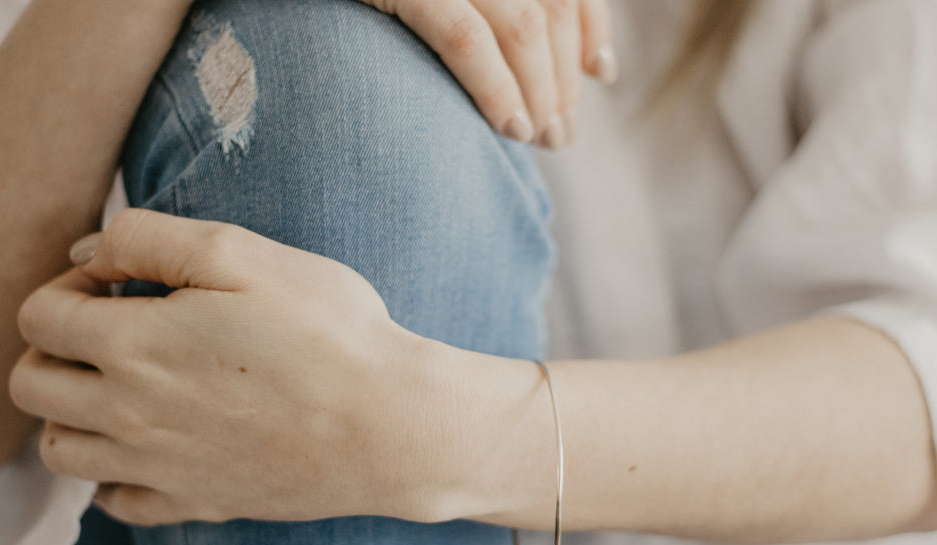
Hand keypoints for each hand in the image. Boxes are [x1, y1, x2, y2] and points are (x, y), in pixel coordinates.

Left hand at [9, 209, 438, 525]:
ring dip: (70, 411)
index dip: (69, 285)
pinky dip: (111, 474)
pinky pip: (115, 502)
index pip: (40, 316)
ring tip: (120, 386)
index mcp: (135, 344)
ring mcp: (159, 467)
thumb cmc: (329, 331)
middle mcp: (130, 413)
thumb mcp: (243, 254)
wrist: (389, 425)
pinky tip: (150, 444)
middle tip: (110, 328)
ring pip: (60, 450)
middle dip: (52, 346)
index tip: (120, 281)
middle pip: (32, 384)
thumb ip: (149, 238)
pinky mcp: (195, 502)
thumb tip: (86, 252)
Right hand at [361, 0, 616, 147]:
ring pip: (521, 24)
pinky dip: (495, 86)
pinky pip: (464, 36)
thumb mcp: (423, 4)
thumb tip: (561, 64)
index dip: (590, 25)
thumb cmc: (336, 5)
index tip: (600, 73)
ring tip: (540, 140)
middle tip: (561, 135)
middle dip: (563, 78)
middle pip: (547, 8)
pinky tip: (507, 127)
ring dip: (541, 91)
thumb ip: (483, 17)